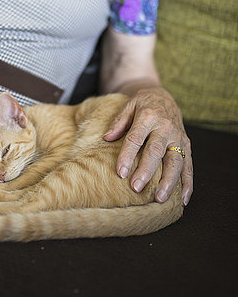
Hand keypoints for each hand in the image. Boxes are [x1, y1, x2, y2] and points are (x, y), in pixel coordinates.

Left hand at [103, 87, 192, 205]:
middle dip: (146, 171)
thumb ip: (118, 122)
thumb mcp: (128, 105)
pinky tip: (182, 199)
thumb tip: (107, 138)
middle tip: (136, 187)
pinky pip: (189, 165)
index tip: (120, 172)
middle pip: (156, 151)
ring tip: (159, 198)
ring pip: (176, 161)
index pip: (136, 138)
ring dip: (169, 181)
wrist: (164, 97)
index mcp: (148, 116)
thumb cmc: (143, 104)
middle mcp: (166, 127)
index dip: (128, 155)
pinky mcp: (187, 145)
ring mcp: (178, 137)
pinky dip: (187, 183)